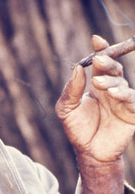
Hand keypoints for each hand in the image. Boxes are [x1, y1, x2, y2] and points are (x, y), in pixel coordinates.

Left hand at [55, 35, 134, 163]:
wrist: (90, 153)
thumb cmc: (77, 130)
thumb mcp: (66, 109)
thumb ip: (71, 90)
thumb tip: (76, 68)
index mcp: (96, 84)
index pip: (100, 62)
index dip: (100, 50)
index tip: (96, 40)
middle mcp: (111, 89)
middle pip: (114, 69)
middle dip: (107, 62)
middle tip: (97, 61)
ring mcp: (123, 101)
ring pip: (122, 83)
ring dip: (112, 81)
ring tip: (99, 85)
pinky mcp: (132, 114)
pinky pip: (133, 100)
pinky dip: (126, 95)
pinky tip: (115, 95)